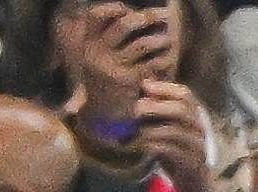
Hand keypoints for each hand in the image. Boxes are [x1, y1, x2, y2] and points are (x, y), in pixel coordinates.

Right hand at [74, 4, 172, 123]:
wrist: (102, 115)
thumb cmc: (105, 81)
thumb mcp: (98, 57)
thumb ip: (108, 37)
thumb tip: (133, 12)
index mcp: (88, 45)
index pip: (96, 16)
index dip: (113, 8)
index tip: (126, 9)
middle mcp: (97, 54)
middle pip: (124, 25)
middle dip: (148, 17)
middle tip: (166, 14)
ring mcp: (112, 68)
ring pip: (142, 44)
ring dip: (160, 39)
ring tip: (168, 39)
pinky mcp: (128, 82)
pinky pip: (151, 64)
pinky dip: (163, 60)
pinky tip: (169, 60)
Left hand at [135, 77, 232, 191]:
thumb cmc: (179, 162)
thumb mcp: (169, 136)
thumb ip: (159, 119)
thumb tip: (137, 98)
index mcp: (195, 118)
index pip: (185, 94)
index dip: (165, 88)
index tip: (144, 85)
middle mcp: (200, 129)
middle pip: (182, 108)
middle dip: (157, 105)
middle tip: (136, 108)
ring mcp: (198, 147)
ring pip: (177, 129)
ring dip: (153, 127)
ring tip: (136, 129)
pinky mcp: (192, 165)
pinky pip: (173, 151)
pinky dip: (156, 146)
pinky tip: (143, 147)